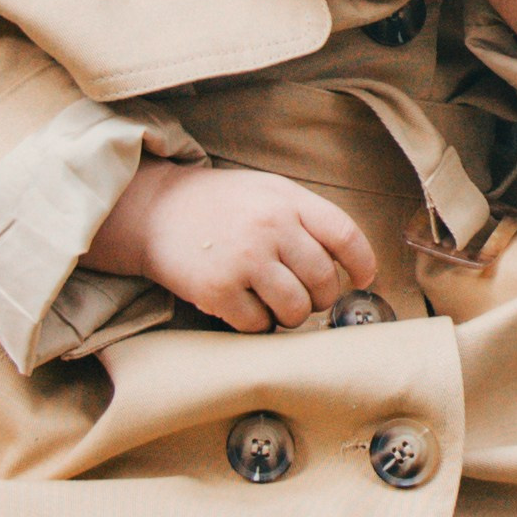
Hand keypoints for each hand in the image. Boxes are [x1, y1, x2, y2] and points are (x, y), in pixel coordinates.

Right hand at [87, 159, 376, 331]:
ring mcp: (244, 259)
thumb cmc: (220, 205)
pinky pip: (258, 324)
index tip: (362, 279)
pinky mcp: (218, 289)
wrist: (154, 210)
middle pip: (323, 281)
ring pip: (296, 309)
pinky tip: (243, 306)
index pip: (345, 235)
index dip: (362, 264)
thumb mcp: (268, 192)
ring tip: (274, 303)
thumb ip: (306, 219)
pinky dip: (257, 323)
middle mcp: (270, 227)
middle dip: (321, 298)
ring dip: (291, 315)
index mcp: (288, 200)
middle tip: (306, 297)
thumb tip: (348, 263)